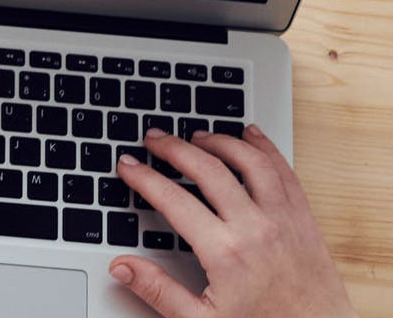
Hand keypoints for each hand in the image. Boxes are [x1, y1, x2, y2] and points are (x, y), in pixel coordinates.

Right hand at [110, 125, 355, 316]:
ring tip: (196, 135)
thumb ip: (158, 291)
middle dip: (175, 149)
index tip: (128, 166)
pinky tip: (250, 137)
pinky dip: (265, 148)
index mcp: (225, 252)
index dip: (144, 178)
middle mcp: (256, 228)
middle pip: (209, 170)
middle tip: (154, 139)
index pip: (174, 200)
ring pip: (249, 161)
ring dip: (219, 142)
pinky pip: (284, 171)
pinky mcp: (303, 218)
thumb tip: (122, 267)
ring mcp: (283, 219)